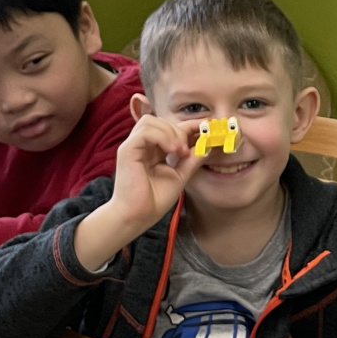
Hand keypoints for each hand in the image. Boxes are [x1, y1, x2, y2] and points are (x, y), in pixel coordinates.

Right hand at [74, 114, 205, 270]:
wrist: (137, 216)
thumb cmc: (154, 200)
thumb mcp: (180, 176)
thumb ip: (192, 160)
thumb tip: (208, 146)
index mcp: (153, 150)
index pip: (171, 128)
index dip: (190, 124)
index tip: (209, 126)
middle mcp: (142, 146)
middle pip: (160, 121)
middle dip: (180, 130)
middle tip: (187, 151)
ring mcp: (133, 147)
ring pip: (151, 121)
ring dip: (170, 133)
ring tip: (180, 152)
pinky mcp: (127, 151)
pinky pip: (145, 132)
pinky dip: (162, 137)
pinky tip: (172, 152)